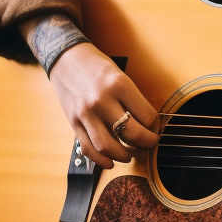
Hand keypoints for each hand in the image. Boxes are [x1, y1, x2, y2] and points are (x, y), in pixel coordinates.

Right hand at [22, 15, 158, 168]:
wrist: (66, 59)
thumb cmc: (97, 67)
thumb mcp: (121, 75)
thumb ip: (133, 99)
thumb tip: (148, 125)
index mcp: (119, 85)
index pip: (147, 116)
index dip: (155, 127)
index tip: (155, 129)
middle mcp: (102, 100)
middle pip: (131, 134)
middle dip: (146, 143)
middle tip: (149, 144)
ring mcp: (86, 113)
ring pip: (108, 147)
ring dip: (124, 155)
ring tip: (131, 154)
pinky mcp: (74, 123)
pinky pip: (89, 149)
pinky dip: (101, 160)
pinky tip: (111, 162)